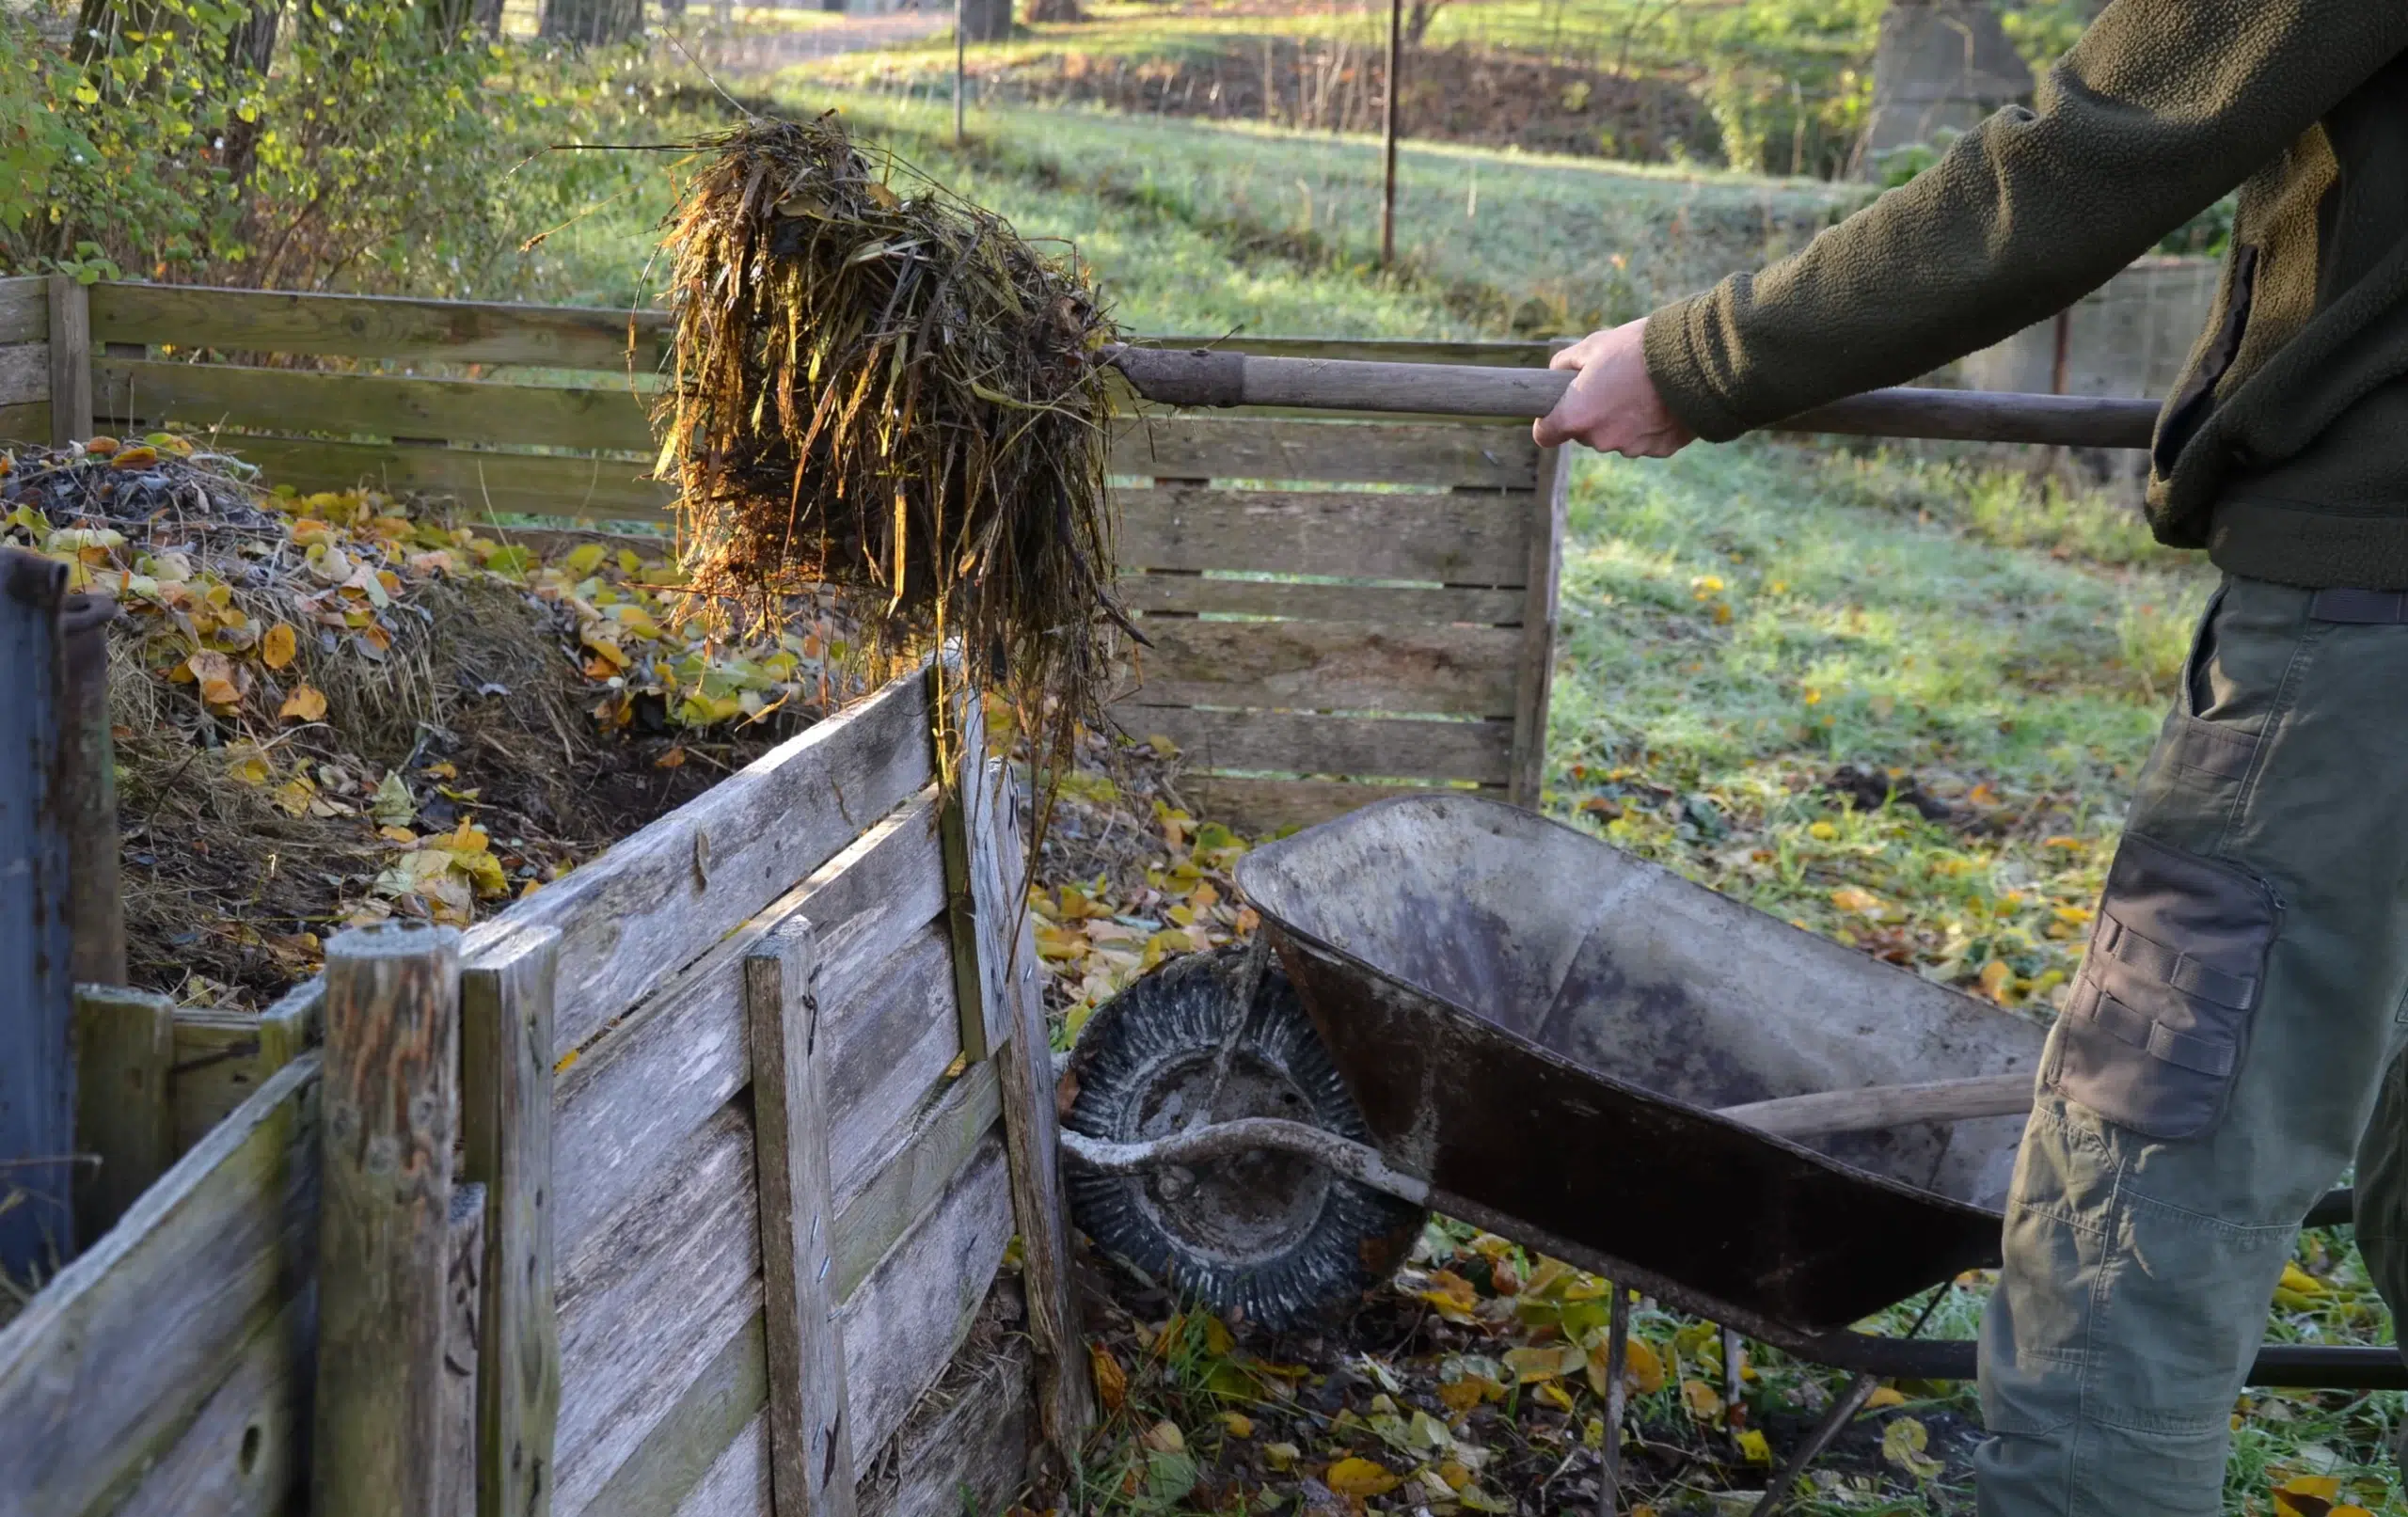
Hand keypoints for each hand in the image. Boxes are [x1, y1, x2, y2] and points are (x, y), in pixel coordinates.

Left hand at [1533, 319, 1695, 457]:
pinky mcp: (1660, 450)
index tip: (1556, 410)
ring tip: (1643, 388)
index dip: (1548, 422)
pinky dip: (1650, 425)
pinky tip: (1663, 400)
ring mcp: (1632, 448)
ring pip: (1617, 436)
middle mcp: (1600, 440)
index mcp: (1576, 416)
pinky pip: (1647, 439)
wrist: (1697, 359)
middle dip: (1593, 413)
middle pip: (1585, 433)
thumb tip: (1557, 373)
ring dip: (1623, 419)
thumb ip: (1565, 363)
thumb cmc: (1639, 349)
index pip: (1544, 435)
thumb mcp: (1594, 345)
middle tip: (1613, 383)